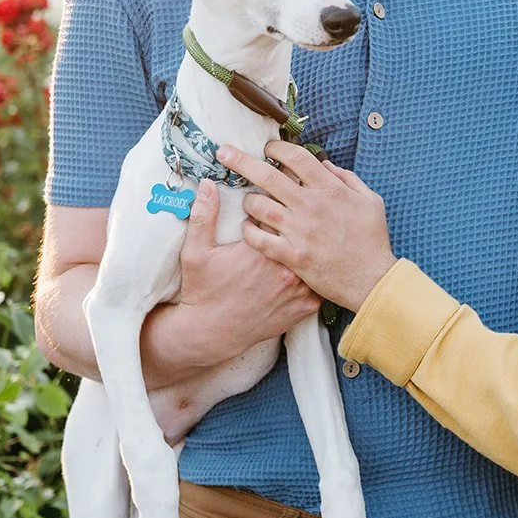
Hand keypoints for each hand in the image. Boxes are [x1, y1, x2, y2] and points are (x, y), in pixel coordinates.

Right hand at [174, 178, 320, 361]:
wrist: (213, 334)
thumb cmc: (203, 291)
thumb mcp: (196, 252)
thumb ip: (203, 215)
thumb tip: (208, 184)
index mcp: (262, 250)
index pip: (283, 211)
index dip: (282, 199)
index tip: (281, 192)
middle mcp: (286, 269)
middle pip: (305, 231)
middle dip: (302, 219)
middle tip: (299, 209)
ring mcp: (299, 289)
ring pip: (318, 255)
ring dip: (314, 244)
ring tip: (312, 234)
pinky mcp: (306, 306)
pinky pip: (322, 280)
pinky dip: (318, 271)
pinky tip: (314, 262)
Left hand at [217, 141, 397, 310]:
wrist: (372, 280)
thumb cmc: (372, 240)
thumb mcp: (370, 201)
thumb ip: (348, 180)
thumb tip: (326, 165)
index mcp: (330, 189)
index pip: (296, 157)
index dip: (277, 148)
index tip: (267, 148)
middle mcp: (311, 206)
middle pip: (268, 175)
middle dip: (241, 160)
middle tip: (224, 152)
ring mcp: (300, 231)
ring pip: (259, 206)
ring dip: (248, 200)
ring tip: (247, 201)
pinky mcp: (292, 255)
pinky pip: (259, 239)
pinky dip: (249, 231)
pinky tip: (248, 228)